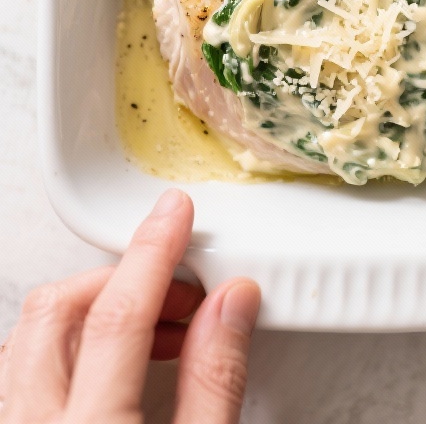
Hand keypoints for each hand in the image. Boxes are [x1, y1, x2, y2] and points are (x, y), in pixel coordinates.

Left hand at [0, 189, 259, 422]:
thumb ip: (214, 382)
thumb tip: (231, 304)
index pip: (117, 316)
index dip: (153, 254)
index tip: (176, 214)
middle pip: (61, 310)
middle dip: (121, 278)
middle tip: (180, 286)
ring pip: (31, 334)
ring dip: (90, 311)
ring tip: (152, 326)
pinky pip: (19, 370)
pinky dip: (63, 346)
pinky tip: (107, 363)